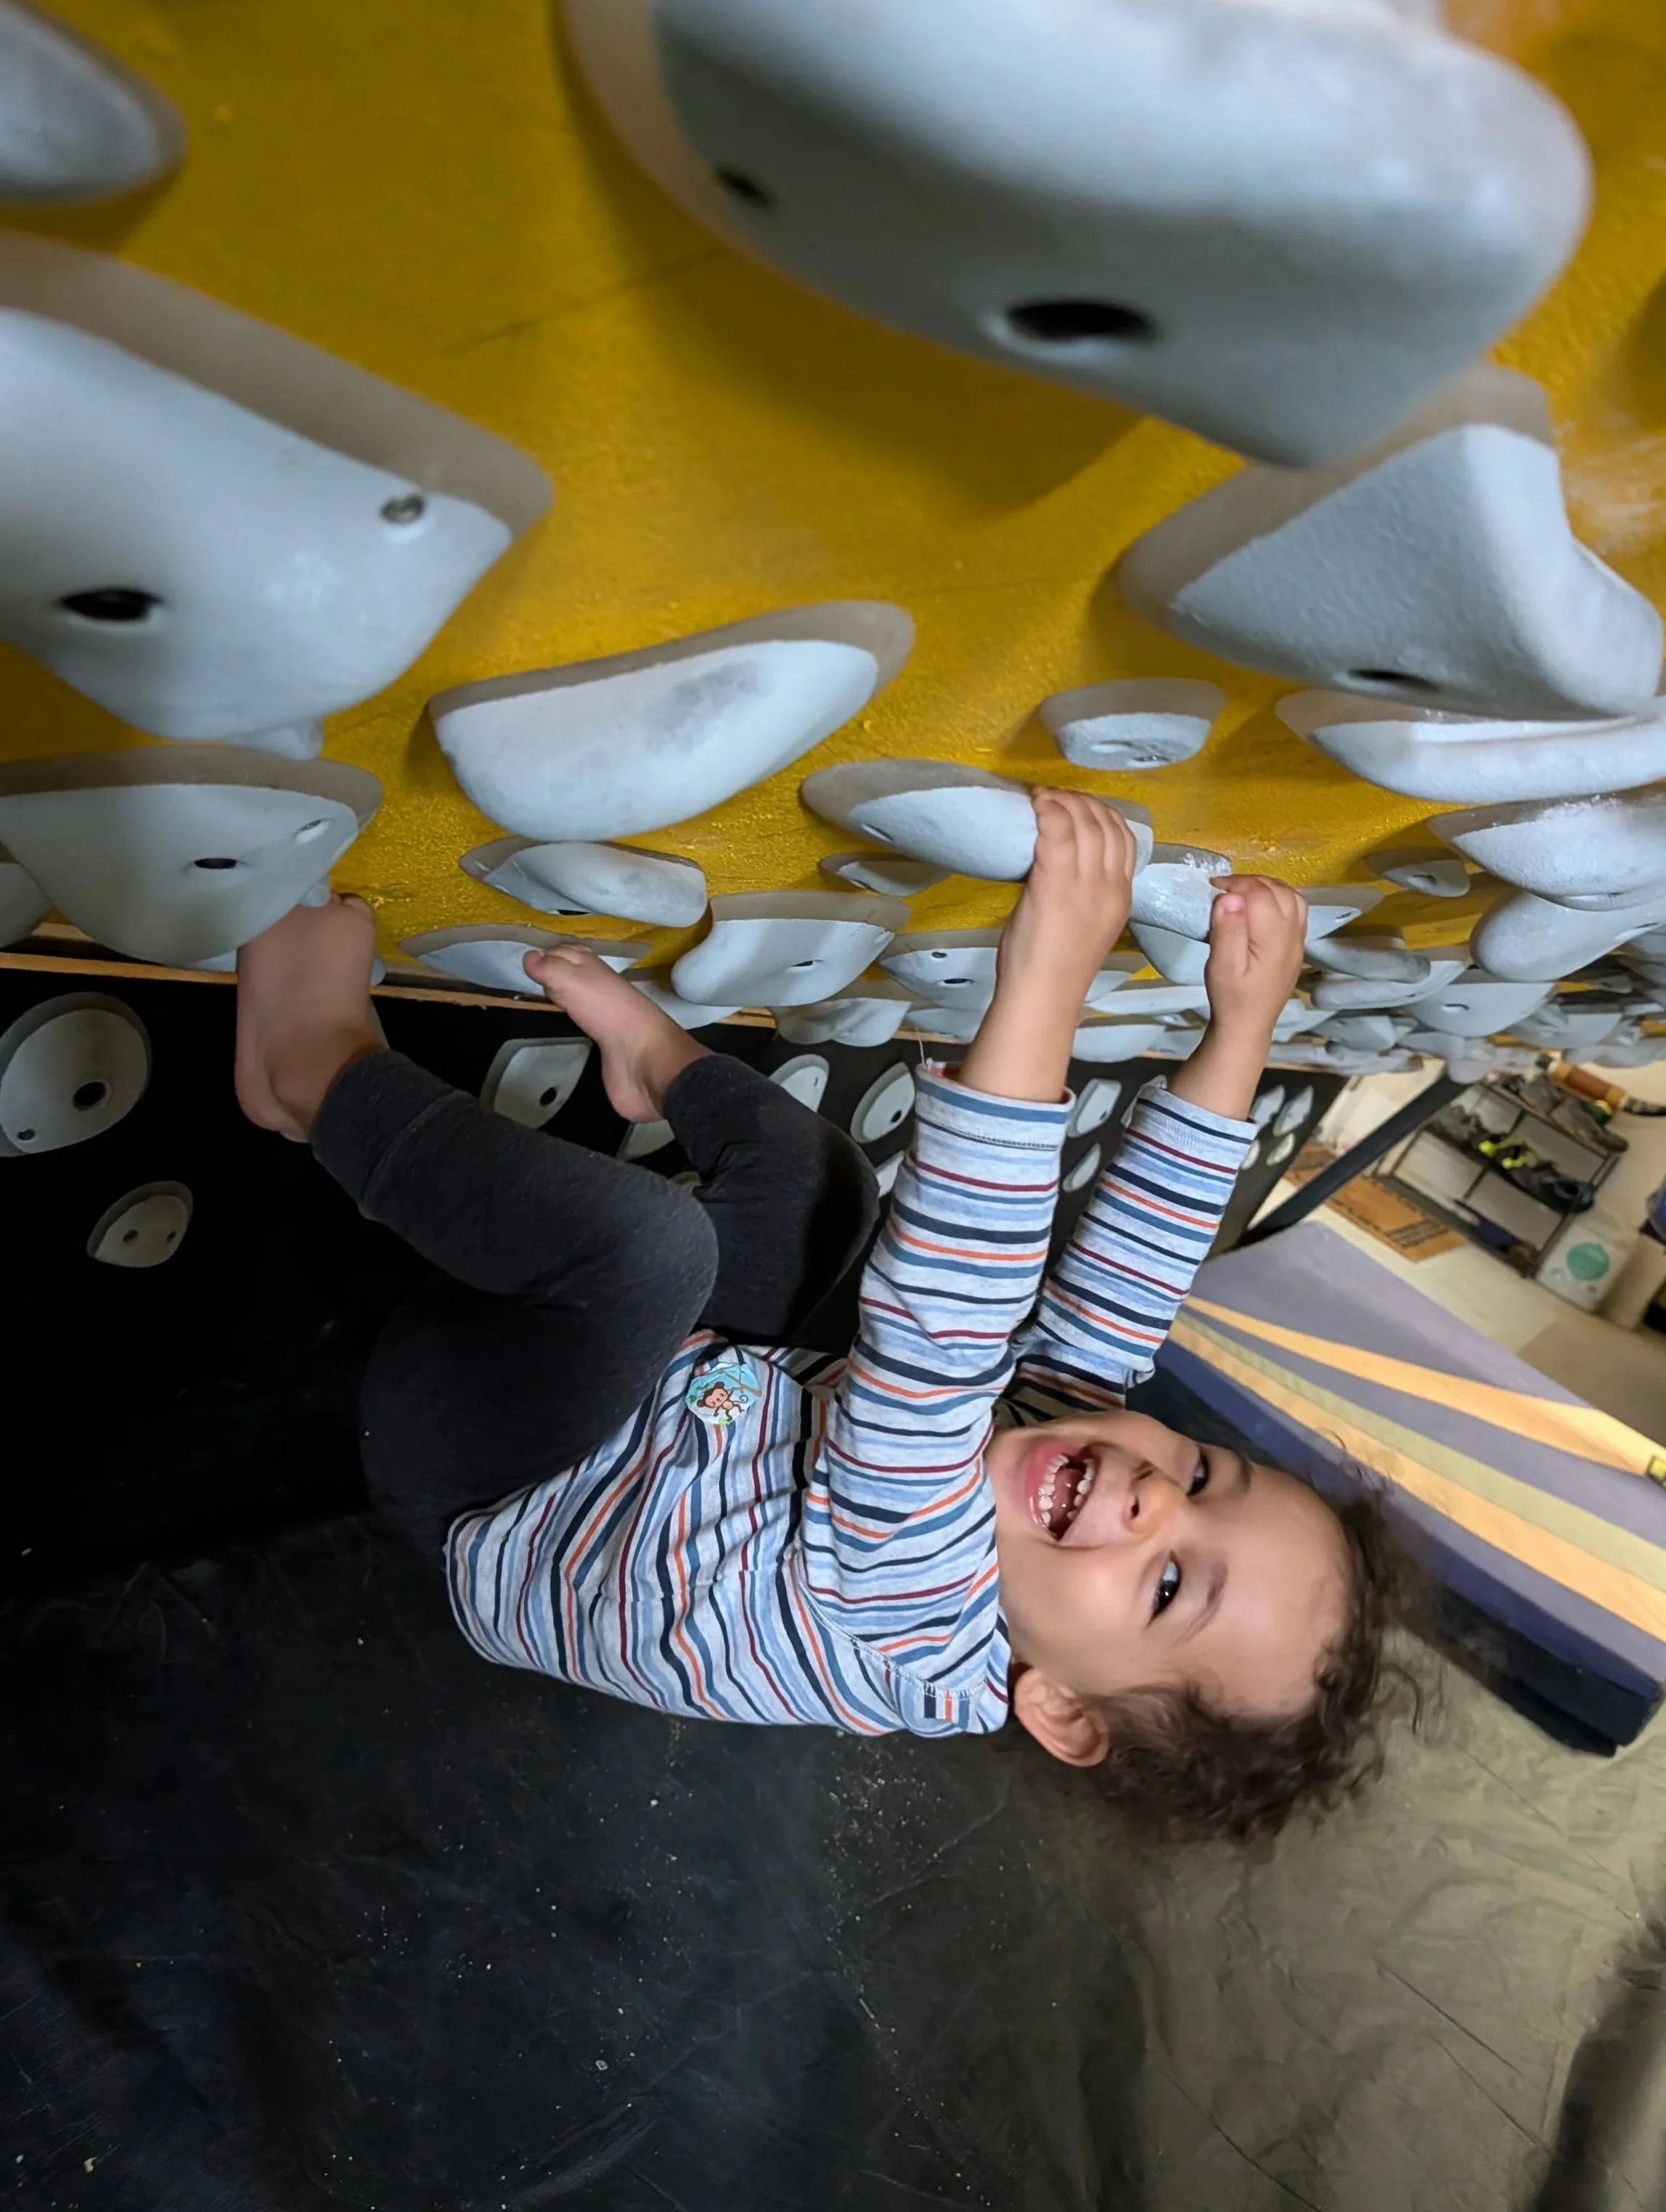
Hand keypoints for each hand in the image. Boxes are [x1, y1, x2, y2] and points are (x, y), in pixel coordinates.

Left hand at [998, 790, 1140, 1003]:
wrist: (1043, 995)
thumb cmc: (1054, 967)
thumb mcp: (1087, 924)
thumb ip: (1085, 893)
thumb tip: (1062, 863)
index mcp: (1121, 897)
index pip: (1125, 839)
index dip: (1104, 813)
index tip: (1079, 805)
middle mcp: (1110, 887)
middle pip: (1105, 825)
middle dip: (1080, 801)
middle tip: (1053, 795)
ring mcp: (1085, 885)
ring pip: (1083, 824)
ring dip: (1061, 801)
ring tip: (1041, 796)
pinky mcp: (1055, 885)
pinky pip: (1057, 833)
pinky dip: (1048, 812)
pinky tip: (1036, 806)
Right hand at [1203, 875, 1308, 1042]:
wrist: (1249, 1025)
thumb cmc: (1232, 996)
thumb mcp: (1222, 966)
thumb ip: (1228, 930)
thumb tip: (1230, 896)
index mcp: (1273, 937)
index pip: (1259, 894)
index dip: (1236, 884)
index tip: (1213, 888)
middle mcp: (1292, 934)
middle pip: (1278, 890)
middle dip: (1250, 882)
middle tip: (1223, 888)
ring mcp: (1298, 939)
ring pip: (1291, 896)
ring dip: (1267, 886)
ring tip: (1242, 891)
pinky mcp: (1297, 945)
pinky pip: (1296, 908)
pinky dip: (1279, 897)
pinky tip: (1262, 904)